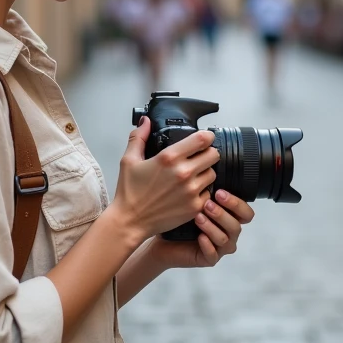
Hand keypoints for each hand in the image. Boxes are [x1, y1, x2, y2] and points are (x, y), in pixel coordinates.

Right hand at [112, 118, 219, 239]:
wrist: (131, 221)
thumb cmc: (129, 192)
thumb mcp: (129, 160)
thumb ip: (139, 137)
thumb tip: (146, 121)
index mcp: (169, 158)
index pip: (203, 139)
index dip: (207, 137)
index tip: (204, 139)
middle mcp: (183, 173)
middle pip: (214, 155)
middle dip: (208, 153)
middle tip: (199, 157)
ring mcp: (191, 191)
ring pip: (212, 174)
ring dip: (205, 173)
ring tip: (193, 176)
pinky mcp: (194, 207)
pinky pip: (209, 193)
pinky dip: (202, 192)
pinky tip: (190, 192)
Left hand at [145, 189, 254, 268]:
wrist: (161, 232)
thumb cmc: (178, 212)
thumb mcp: (193, 197)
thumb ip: (205, 187)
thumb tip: (208, 167)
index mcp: (230, 216)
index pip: (246, 212)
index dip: (237, 203)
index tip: (219, 192)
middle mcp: (228, 232)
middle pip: (238, 225)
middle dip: (224, 213)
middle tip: (208, 203)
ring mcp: (220, 247)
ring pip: (226, 239)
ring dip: (212, 227)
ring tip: (198, 216)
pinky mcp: (208, 259)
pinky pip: (213, 255)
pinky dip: (207, 245)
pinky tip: (199, 237)